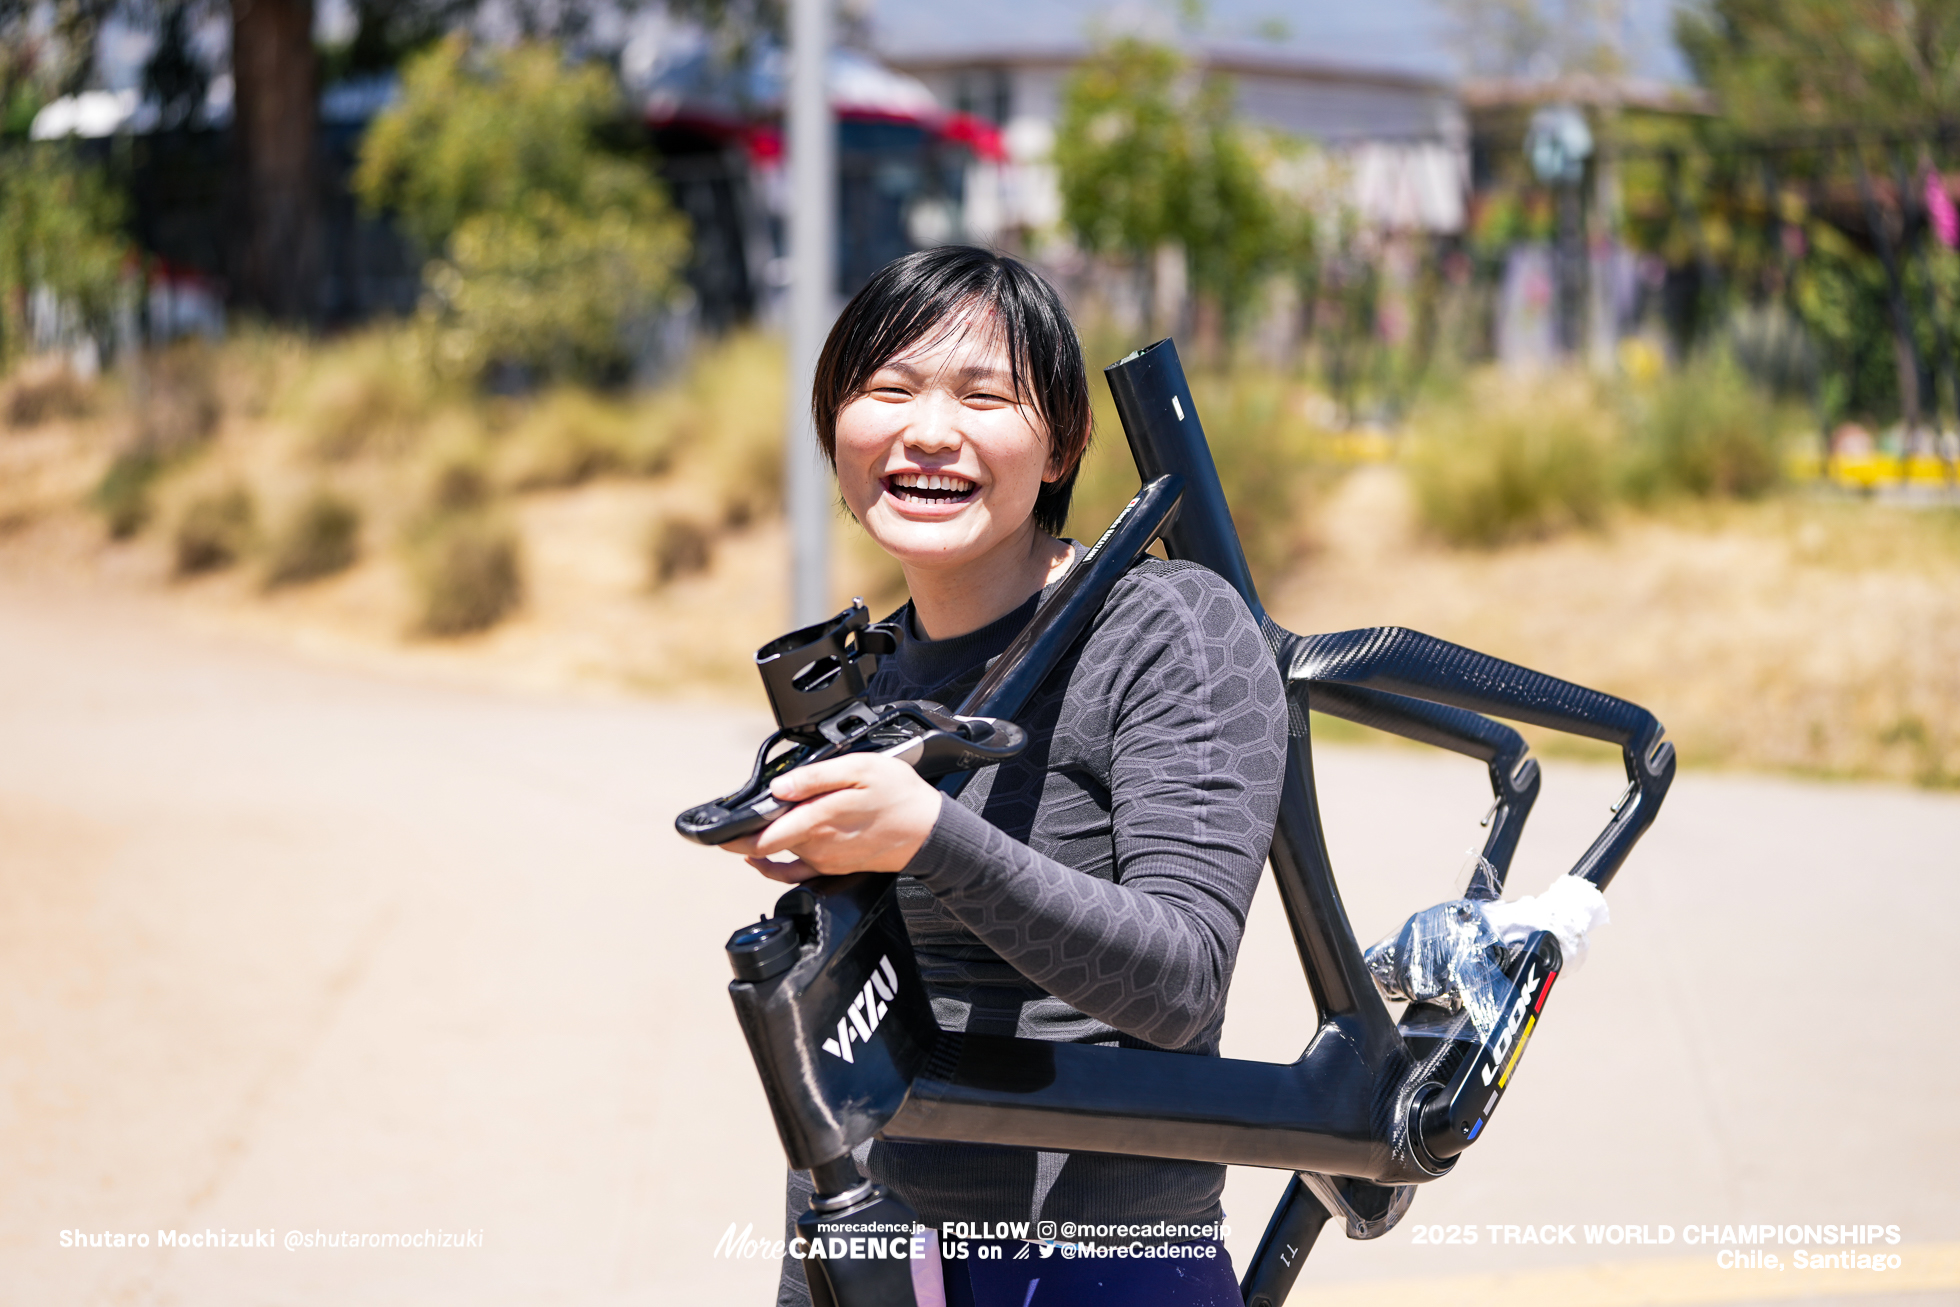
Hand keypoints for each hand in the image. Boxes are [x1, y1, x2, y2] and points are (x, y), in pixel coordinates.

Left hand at [718, 753, 942, 883]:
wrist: (930, 833)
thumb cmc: (899, 796)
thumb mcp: (861, 769)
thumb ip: (816, 778)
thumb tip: (780, 788)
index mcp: (819, 819)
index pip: (763, 834)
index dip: (733, 834)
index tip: (712, 831)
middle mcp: (817, 845)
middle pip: (766, 845)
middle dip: (742, 836)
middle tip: (720, 829)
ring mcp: (824, 861)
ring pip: (779, 855)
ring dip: (761, 842)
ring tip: (745, 828)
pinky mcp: (833, 869)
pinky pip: (794, 873)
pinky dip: (773, 867)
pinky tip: (762, 858)